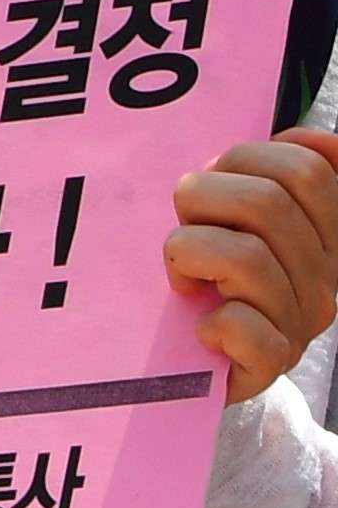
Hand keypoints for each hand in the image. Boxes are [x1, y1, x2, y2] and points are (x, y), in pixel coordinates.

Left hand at [170, 128, 337, 399]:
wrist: (199, 365)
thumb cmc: (213, 275)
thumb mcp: (241, 215)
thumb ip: (278, 175)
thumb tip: (326, 142)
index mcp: (323, 236)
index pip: (307, 170)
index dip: (247, 158)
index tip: (219, 180)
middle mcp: (322, 279)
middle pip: (266, 203)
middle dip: (203, 198)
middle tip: (188, 225)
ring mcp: (298, 324)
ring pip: (246, 257)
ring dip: (189, 252)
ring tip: (184, 273)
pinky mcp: (268, 365)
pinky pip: (244, 329)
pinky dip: (213, 323)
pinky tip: (202, 325)